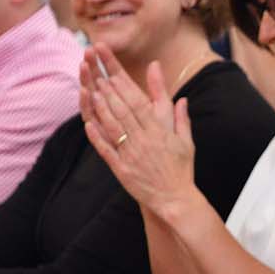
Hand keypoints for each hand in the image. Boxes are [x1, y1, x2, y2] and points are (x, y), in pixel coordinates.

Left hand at [80, 45, 196, 217]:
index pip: (140, 104)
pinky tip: (87, 124)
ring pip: (114, 127)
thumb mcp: (186, 142)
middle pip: (124, 111)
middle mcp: (145, 141)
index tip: (114, 74)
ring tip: (90, 92)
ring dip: (101, 109)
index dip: (125, 88)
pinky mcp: (122, 169)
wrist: (175, 199)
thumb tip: (182, 98)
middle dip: (110, 92)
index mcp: (160, 133)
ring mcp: (132, 154)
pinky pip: (107, 150)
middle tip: (97, 75)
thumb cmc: (181, 169)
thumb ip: (182, 118)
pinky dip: (96, 136)